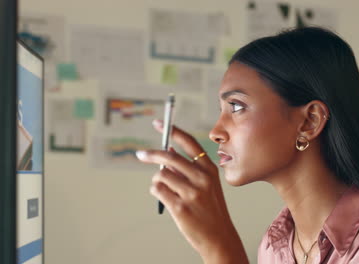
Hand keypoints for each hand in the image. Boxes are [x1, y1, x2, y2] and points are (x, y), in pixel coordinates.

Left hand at [136, 120, 247, 263]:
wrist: (218, 236)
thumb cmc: (210, 209)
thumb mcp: (207, 185)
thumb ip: (189, 168)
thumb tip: (169, 152)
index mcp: (209, 169)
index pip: (189, 142)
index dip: (172, 131)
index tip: (158, 123)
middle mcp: (202, 178)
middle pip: (169, 156)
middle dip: (151, 154)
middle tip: (140, 154)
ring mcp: (191, 192)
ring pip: (160, 174)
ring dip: (158, 180)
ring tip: (166, 191)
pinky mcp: (180, 206)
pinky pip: (157, 189)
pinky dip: (157, 191)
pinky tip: (166, 199)